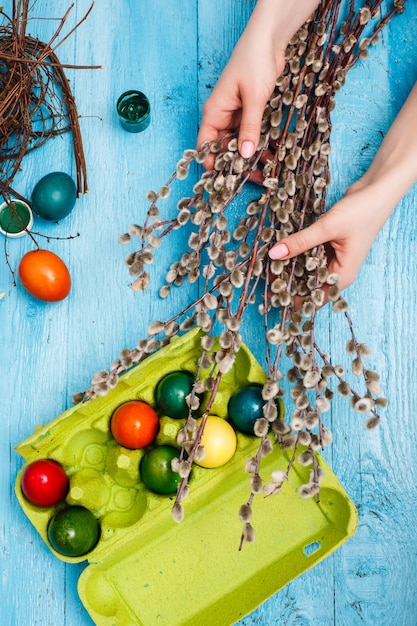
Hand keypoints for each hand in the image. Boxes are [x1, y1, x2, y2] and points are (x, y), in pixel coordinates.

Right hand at [197, 0, 320, 168]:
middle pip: (224, 149)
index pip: (206, 146)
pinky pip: (251, 135)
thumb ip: (250, 128)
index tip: (226, 182)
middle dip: (237, 165)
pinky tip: (272, 156)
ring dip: (251, 157)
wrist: (268, 40)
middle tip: (254, 180)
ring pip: (239, 144)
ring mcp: (236, 116)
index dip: (213, 165)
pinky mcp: (249, 113)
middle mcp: (222, 117)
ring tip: (266, 172)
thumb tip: (244, 155)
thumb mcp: (253, 98)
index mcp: (214, 113)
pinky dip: (260, 145)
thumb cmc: (254, 62)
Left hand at [269, 180, 387, 290]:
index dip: (292, 299)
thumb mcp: (327, 228)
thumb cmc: (361, 212)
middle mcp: (337, 271)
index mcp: (342, 276)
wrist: (376, 191)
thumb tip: (274, 254)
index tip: (271, 293)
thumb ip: (300, 242)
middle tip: (262, 275)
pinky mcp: (327, 246)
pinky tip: (278, 248)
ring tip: (264, 263)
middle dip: (286, 281)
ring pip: (305, 269)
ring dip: (288, 266)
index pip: (314, 298)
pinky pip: (307, 255)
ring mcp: (332, 259)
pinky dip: (295, 252)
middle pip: (307, 285)